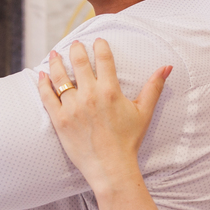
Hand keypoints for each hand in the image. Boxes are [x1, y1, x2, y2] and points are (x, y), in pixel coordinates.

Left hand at [37, 39, 170, 191]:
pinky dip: (43, 84)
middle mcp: (89, 95)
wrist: (110, 167)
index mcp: (110, 91)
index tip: (98, 41)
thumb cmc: (128, 141)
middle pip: (79, 62)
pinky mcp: (59, 120)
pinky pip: (47, 97)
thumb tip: (167, 67)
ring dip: (56, 62)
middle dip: (76, 49)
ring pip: (60, 77)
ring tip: (54, 54)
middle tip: (75, 44)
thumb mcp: (144, 112)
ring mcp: (72, 107)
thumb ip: (154, 87)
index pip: (103, 59)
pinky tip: (41, 75)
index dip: (100, 46)